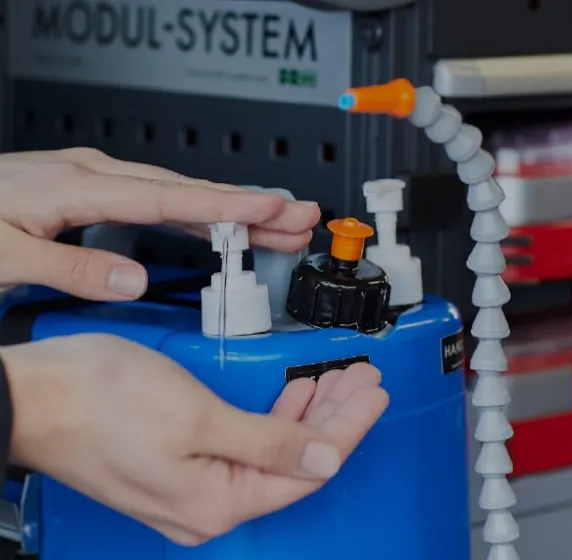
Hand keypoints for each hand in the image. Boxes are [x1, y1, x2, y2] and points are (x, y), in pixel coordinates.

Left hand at [0, 148, 320, 300]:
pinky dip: (194, 210)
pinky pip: (155, 197)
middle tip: (302, 217)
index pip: (171, 197)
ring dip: (228, 209)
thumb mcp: (4, 257)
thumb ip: (73, 269)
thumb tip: (132, 280)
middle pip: (186, 190)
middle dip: (250, 204)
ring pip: (174, 191)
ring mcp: (88, 178)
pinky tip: (212, 222)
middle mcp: (89, 174)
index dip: (228, 208)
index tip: (275, 211)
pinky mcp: (83, 188)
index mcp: (77, 186)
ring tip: (277, 223)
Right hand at [2, 334, 388, 544]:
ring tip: (339, 379)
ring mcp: (189, 490)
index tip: (374, 392)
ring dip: (308, 413)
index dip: (348, 427)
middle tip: (363, 378)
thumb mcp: (199, 415)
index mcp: (216, 503)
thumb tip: (326, 458)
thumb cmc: (95, 401)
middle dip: (335, 416)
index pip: (308, 469)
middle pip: (294, 463)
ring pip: (272, 452)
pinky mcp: (175, 467)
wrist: (29, 395)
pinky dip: (273, 417)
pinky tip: (294, 394)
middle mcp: (205, 507)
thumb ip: (270, 441)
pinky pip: (243, 447)